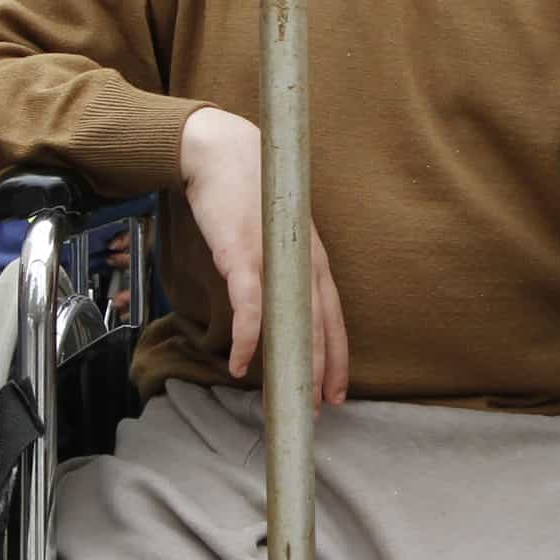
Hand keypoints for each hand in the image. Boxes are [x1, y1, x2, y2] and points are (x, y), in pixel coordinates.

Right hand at [180, 107, 349, 404]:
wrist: (221, 151)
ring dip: (292, 364)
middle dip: (322, 370)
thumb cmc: (247, 191)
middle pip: (320, 326)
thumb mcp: (275, 233)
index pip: (333, 315)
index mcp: (312, 257)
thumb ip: (281, 266)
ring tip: (289, 397)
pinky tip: (240, 364)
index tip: (339, 390)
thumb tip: (276, 300)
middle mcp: (301, 261)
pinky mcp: (243, 255)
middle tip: (319, 408)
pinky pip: (251, 309)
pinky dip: (248, 340)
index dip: (338, 355)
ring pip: (292, 323)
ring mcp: (274, 259)